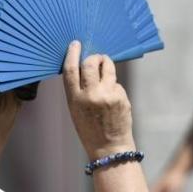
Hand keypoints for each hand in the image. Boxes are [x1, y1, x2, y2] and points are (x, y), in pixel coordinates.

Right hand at [62, 42, 135, 158]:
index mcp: (74, 99)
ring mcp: (108, 95)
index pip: (71, 69)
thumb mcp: (75, 109)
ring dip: (106, 63)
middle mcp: (90, 95)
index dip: (72, 53)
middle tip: (96, 58)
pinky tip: (113, 97)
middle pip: (90, 63)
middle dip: (93, 57)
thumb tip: (83, 67)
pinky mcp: (121, 97)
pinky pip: (116, 82)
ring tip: (106, 66)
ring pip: (107, 67)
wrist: (109, 147)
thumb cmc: (89, 128)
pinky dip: (114, 84)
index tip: (75, 44)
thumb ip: (77, 89)